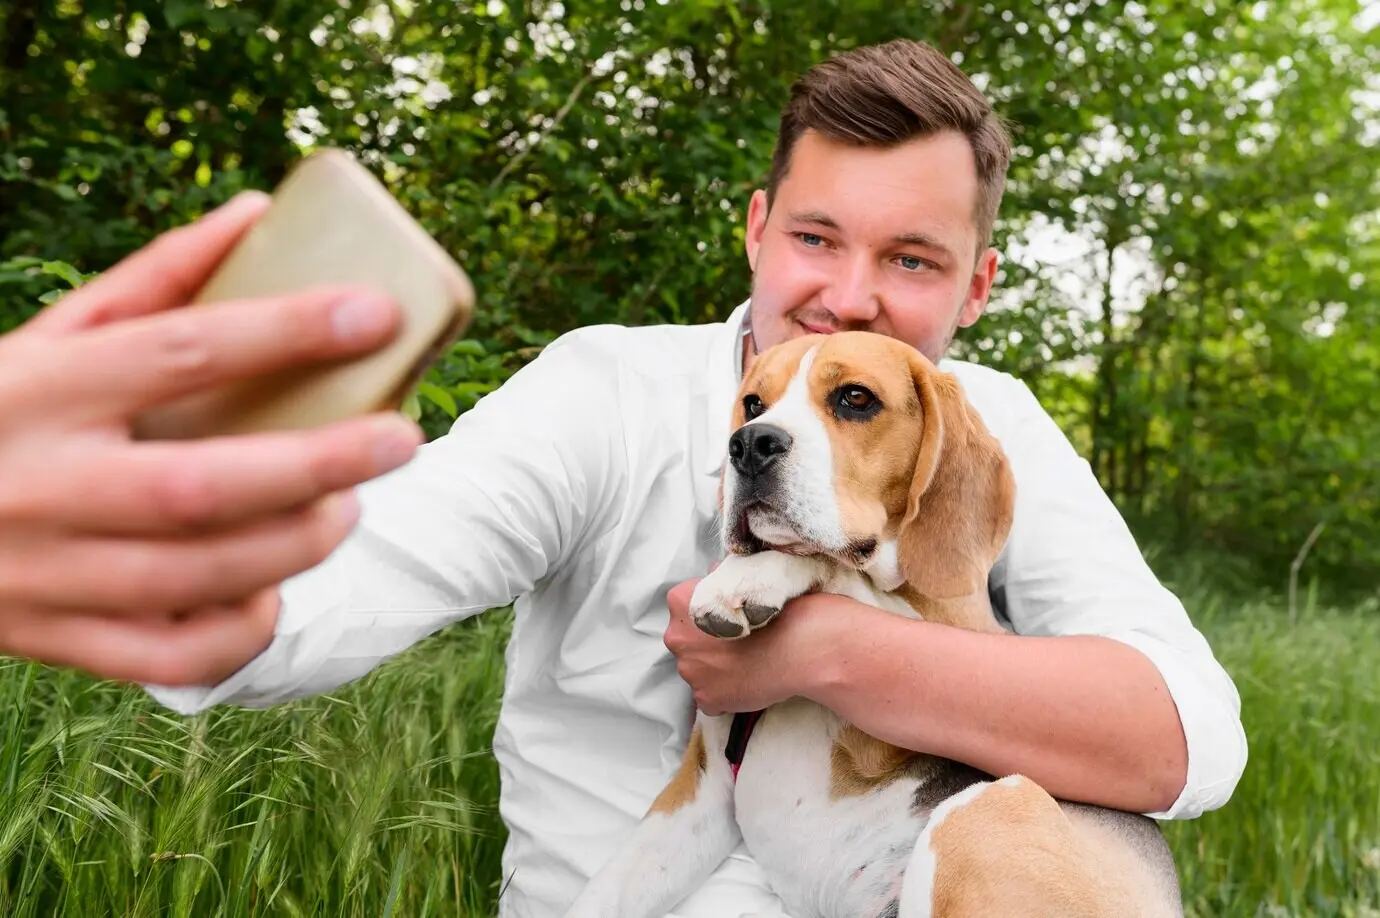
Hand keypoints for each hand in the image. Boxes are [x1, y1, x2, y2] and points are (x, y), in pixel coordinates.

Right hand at [0, 191, 422, 686]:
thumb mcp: (54, 334)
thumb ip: (154, 279)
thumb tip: (258, 214)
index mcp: (38, 387)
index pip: (181, 351)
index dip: (288, 330)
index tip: (376, 313)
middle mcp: (38, 484)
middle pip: (202, 485)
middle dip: (320, 465)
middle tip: (400, 439)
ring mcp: (42, 573)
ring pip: (196, 577)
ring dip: (297, 545)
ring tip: (348, 509)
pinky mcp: (52, 638)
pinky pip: (168, 657)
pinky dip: (240, 631)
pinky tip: (272, 590)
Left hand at [664, 574, 836, 714]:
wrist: (798, 645)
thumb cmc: (774, 608)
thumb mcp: (743, 578)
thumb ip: (720, 578)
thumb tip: (714, 574)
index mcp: (680, 602)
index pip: (683, 605)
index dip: (706, 612)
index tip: (726, 617)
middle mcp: (676, 637)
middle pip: (685, 640)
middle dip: (704, 643)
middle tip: (735, 642)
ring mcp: (689, 671)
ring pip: (697, 670)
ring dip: (714, 668)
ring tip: (744, 663)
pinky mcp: (705, 698)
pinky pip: (710, 695)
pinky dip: (724, 692)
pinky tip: (746, 681)